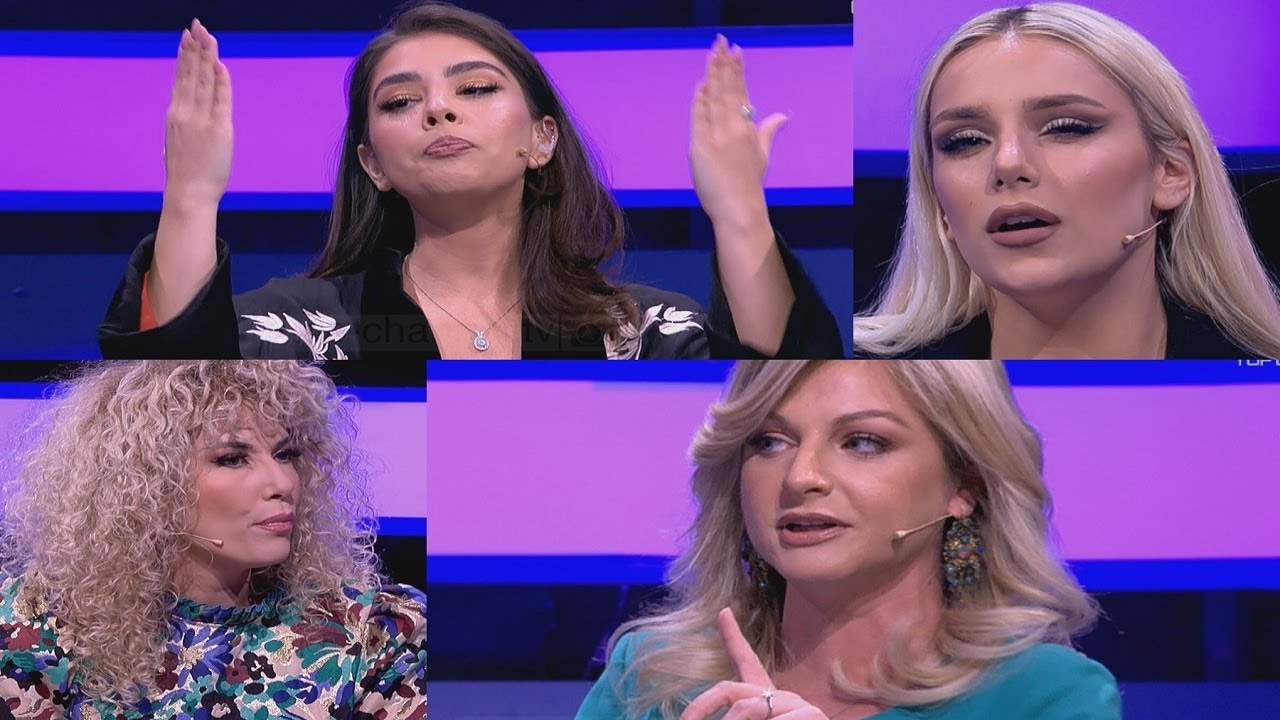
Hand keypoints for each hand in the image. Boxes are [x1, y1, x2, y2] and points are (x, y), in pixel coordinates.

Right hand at [164, 18, 232, 206]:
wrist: (187, 193)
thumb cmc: (184, 173)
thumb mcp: (176, 142)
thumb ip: (181, 124)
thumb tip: (183, 115)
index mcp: (174, 115)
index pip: (180, 79)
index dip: (184, 57)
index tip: (186, 38)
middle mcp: (185, 112)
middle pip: (191, 74)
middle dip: (194, 48)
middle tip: (196, 26)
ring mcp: (201, 120)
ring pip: (204, 81)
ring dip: (207, 56)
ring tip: (207, 35)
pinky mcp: (218, 129)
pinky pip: (221, 99)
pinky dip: (221, 80)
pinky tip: (220, 64)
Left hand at [680, 608, 829, 719]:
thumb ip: (737, 715)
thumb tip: (714, 714)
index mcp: (764, 697)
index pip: (746, 661)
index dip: (733, 636)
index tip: (723, 611)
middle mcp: (780, 696)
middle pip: (729, 689)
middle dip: (701, 707)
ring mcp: (798, 705)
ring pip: (747, 708)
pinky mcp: (813, 715)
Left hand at [689, 35, 785, 229]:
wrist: (739, 209)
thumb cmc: (749, 183)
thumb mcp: (762, 154)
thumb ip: (768, 131)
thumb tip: (782, 115)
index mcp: (748, 128)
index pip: (742, 93)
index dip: (737, 70)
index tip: (736, 50)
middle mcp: (734, 128)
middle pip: (727, 90)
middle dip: (723, 64)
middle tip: (720, 42)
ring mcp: (716, 136)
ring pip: (713, 99)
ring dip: (711, 75)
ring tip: (711, 54)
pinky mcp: (700, 147)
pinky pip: (698, 118)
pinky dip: (698, 100)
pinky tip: (700, 85)